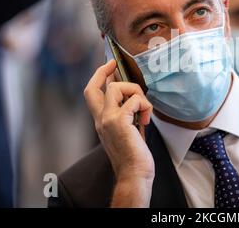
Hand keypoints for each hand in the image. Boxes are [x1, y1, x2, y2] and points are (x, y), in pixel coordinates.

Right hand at [84, 60, 153, 206]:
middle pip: (94, 87)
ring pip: (116, 87)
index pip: (91, 94)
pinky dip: (144, 105)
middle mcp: (100, 119)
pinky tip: (146, 119)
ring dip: (134, 91)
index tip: (108, 65)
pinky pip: (134, 100)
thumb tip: (134, 99)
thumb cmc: (134, 156)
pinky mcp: (119, 121)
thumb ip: (125, 115)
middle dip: (104, 71)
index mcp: (101, 121)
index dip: (98, 76)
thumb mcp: (126, 131)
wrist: (134, 174)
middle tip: (116, 64)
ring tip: (143, 109)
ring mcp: (108, 119)